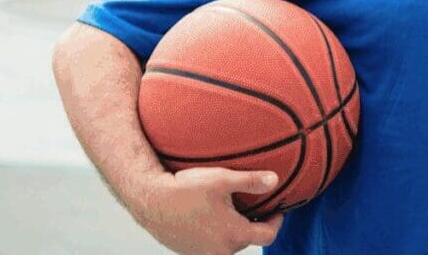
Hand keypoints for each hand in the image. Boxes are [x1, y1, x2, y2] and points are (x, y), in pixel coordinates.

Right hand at [131, 168, 284, 254]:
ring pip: (228, 243)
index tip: (277, 208)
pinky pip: (210, 245)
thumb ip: (251, 181)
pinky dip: (215, 233)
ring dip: (232, 228)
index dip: (277, 221)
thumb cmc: (186, 189)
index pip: (268, 236)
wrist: (150, 200)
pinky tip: (208, 215)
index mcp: (234, 235)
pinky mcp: (188, 252)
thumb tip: (275, 180)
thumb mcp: (222, 179)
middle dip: (252, 222)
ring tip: (229, 208)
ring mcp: (203, 254)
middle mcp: (221, 251)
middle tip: (252, 203)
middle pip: (247, 239)